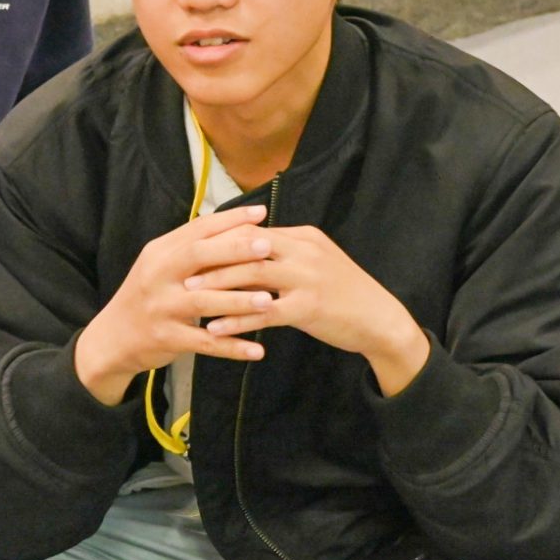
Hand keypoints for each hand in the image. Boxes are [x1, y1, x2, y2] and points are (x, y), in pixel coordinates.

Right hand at [74, 206, 274, 405]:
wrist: (112, 337)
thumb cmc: (149, 296)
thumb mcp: (161, 266)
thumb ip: (191, 249)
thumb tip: (238, 228)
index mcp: (160, 252)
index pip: (197, 229)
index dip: (230, 219)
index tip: (261, 212)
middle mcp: (157, 275)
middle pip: (198, 256)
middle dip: (235, 250)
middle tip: (268, 246)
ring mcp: (160, 307)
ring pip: (204, 301)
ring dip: (238, 301)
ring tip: (269, 300)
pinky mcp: (165, 338)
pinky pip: (204, 343)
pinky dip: (232, 347)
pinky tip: (258, 350)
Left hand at [190, 226, 429, 395]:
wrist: (380, 319)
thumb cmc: (343, 293)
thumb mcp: (315, 263)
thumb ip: (284, 255)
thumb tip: (244, 253)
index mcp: (304, 236)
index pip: (253, 231)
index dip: (220, 239)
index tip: (190, 248)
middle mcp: (305, 251)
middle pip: (248, 247)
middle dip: (211, 257)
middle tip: (180, 268)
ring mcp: (308, 278)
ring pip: (252, 276)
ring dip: (217, 285)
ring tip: (189, 295)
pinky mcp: (310, 308)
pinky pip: (264, 313)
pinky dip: (236, 320)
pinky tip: (215, 329)